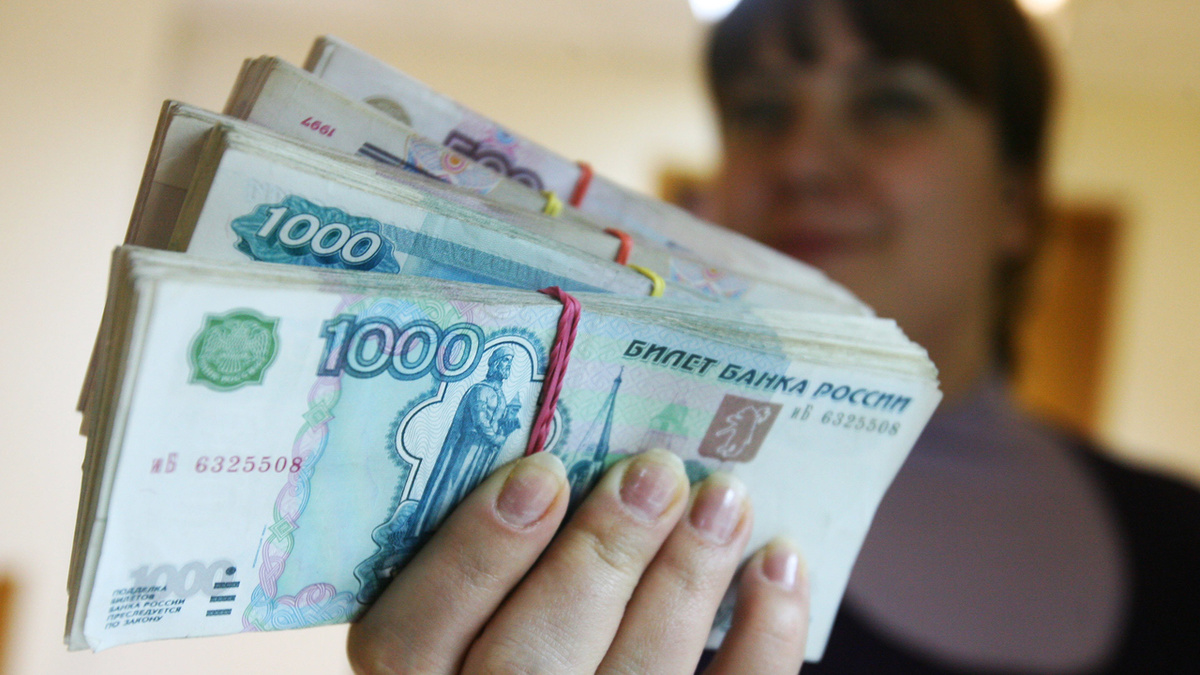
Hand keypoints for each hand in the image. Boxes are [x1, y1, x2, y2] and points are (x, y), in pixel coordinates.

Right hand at [347, 449, 808, 673]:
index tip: (540, 472)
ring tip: (723, 499)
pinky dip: (765, 640)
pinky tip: (778, 565)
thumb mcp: (455, 616)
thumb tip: (551, 460)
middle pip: (530, 664)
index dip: (474, 555)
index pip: (411, 641)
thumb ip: (473, 564)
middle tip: (655, 473)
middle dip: (600, 558)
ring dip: (685, 583)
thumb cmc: (501, 641)